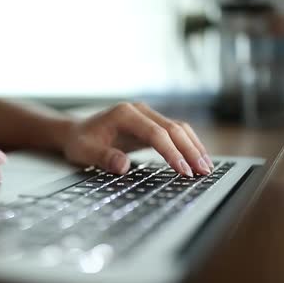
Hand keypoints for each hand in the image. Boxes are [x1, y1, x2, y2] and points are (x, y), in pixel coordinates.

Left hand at [62, 103, 212, 175]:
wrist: (77, 132)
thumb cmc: (80, 142)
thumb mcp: (85, 152)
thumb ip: (103, 158)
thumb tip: (122, 166)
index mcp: (125, 114)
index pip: (155, 133)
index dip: (171, 152)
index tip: (182, 170)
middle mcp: (140, 111)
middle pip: (173, 128)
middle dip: (190, 150)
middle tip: (203, 171)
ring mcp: (147, 116)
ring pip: (178, 128)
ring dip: (194, 147)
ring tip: (206, 168)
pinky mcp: (151, 124)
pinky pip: (175, 133)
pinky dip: (188, 145)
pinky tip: (197, 159)